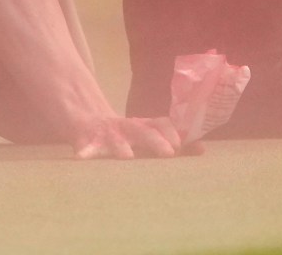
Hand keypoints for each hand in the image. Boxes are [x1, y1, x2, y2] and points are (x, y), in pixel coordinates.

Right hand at [72, 113, 190, 159]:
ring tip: (126, 156)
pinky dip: (84, 153)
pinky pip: (84, 148)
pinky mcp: (86, 141)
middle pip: (142, 131)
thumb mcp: (147, 136)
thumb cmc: (125, 136)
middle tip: (169, 152)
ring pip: (115, 140)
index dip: (171, 133)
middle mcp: (126, 128)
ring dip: (120, 147)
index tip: (180, 145)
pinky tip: (80, 158)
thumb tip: (202, 149)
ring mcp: (106, 134)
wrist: (88, 121)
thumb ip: (173, 143)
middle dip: (155, 141)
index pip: (160, 124)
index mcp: (143, 127)